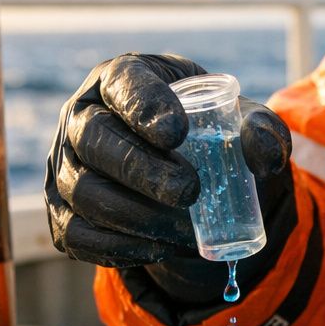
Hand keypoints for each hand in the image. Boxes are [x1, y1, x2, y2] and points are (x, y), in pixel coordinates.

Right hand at [45, 53, 292, 299]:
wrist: (180, 170)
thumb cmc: (205, 131)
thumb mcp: (239, 121)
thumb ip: (261, 130)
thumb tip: (263, 156)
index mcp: (122, 78)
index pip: (124, 82)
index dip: (145, 105)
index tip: (177, 132)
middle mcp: (82, 116)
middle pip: (94, 139)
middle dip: (141, 169)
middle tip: (189, 191)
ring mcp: (64, 165)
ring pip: (83, 191)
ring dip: (136, 215)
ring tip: (186, 229)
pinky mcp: (61, 212)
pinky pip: (76, 234)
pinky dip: (118, 247)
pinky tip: (158, 248)